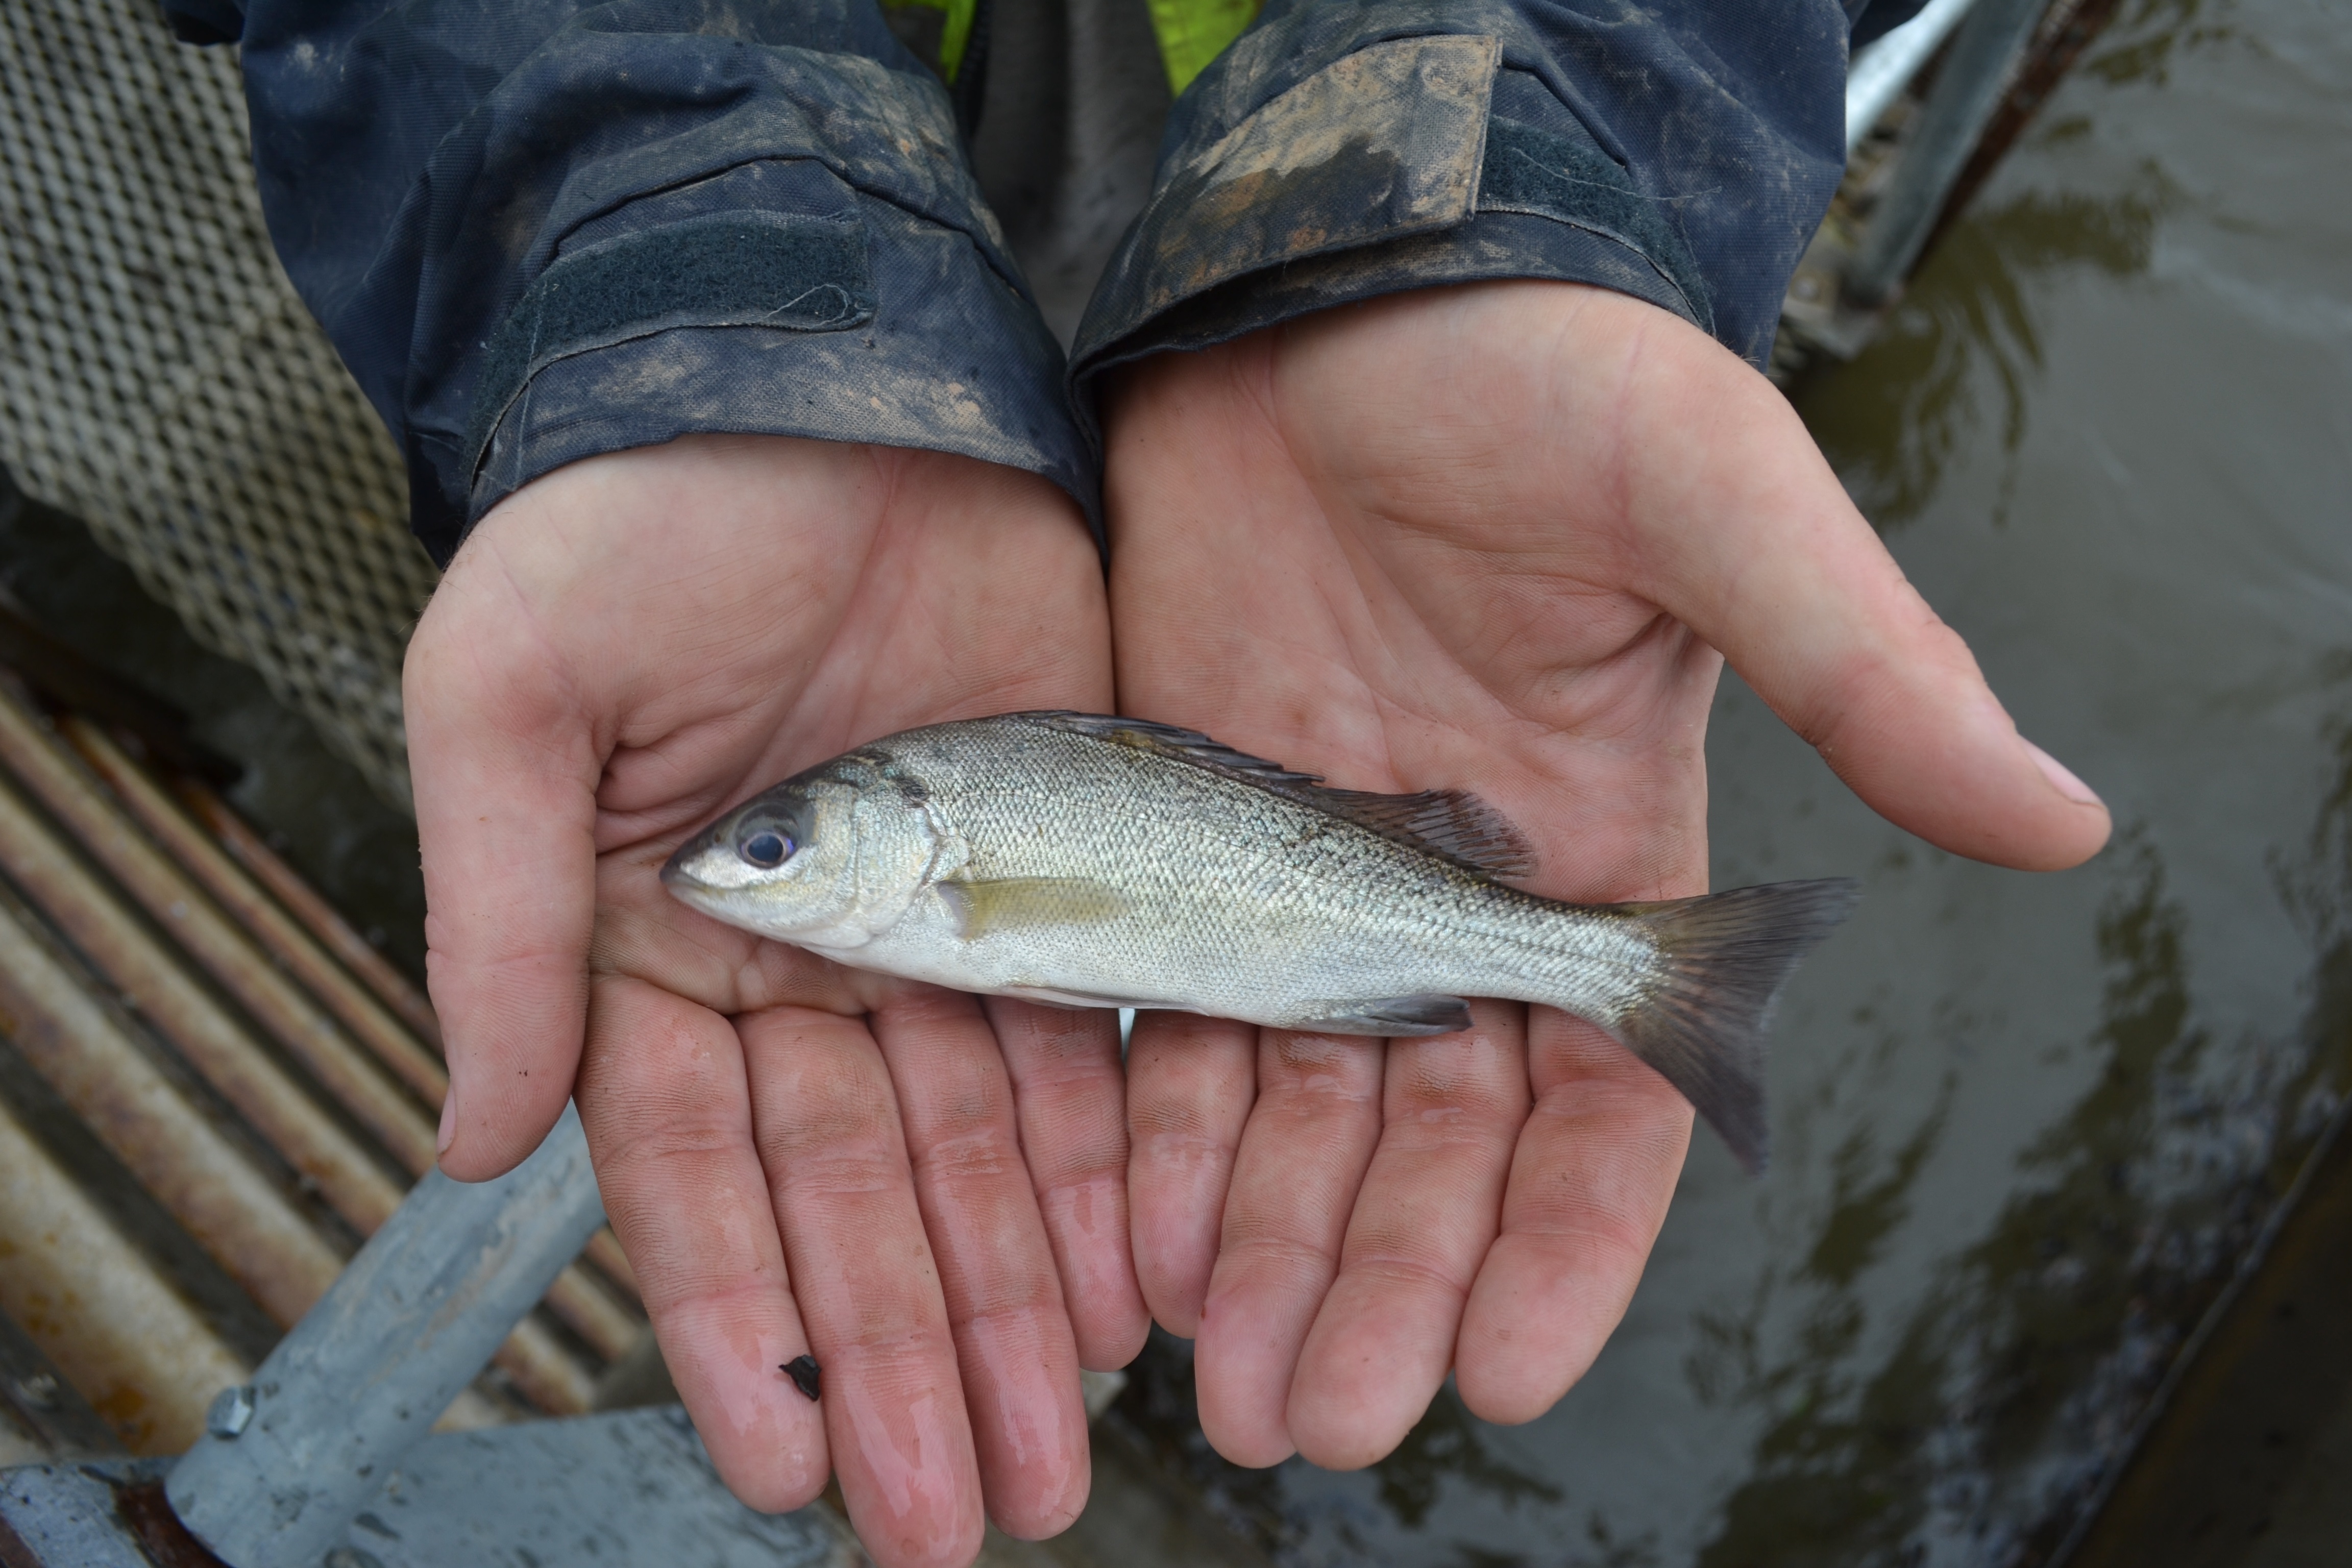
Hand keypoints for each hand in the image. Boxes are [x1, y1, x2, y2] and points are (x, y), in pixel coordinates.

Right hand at [405, 435, 1147, 1565]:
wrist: (824, 384)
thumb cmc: (637, 520)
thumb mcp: (516, 693)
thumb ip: (498, 917)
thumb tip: (461, 1143)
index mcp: (654, 948)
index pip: (692, 1179)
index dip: (738, 1320)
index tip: (782, 1460)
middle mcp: (799, 970)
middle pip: (856, 1202)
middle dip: (902, 1359)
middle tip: (955, 1511)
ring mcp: (933, 935)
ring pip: (977, 1162)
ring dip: (1008, 1311)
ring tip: (1048, 1452)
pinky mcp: (1053, 876)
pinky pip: (1082, 1054)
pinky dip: (1101, 1177)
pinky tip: (1124, 1294)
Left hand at [1104, 281, 2108, 1468]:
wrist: (1328, 304)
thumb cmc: (1541, 375)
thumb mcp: (1708, 500)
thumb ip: (1861, 661)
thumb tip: (2057, 818)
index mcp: (1607, 857)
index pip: (1607, 1104)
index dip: (1564, 1245)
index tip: (1499, 1369)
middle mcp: (1463, 900)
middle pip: (1435, 1146)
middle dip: (1387, 1282)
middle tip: (1320, 1419)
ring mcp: (1316, 882)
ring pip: (1302, 1116)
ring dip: (1268, 1251)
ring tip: (1222, 1387)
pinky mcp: (1191, 841)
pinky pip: (1179, 1022)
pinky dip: (1165, 1133)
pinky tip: (1140, 1240)